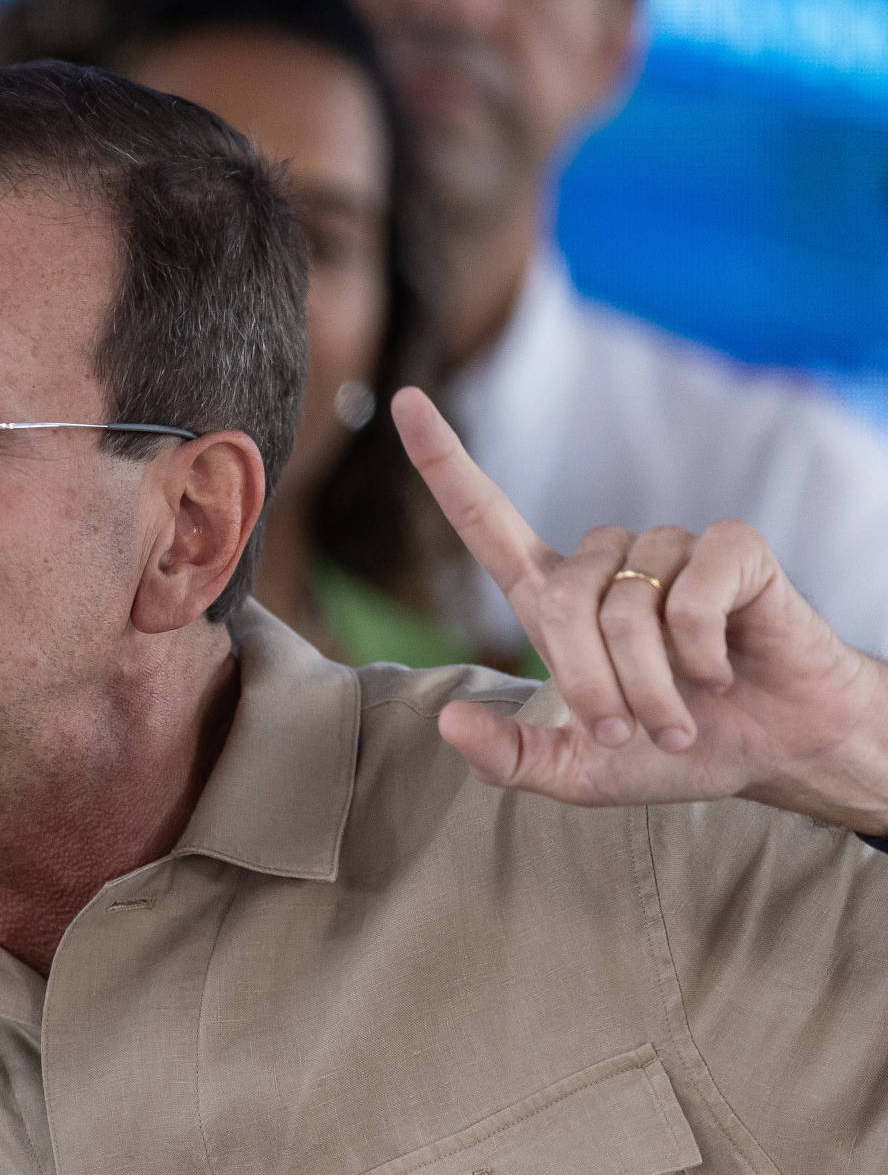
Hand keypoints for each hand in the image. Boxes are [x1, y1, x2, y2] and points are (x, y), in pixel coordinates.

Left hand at [394, 388, 887, 828]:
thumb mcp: (575, 772)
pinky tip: (722, 669)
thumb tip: (448, 722)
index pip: (484, 518)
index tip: (405, 402)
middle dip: (591, 684)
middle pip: (561, 600)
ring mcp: (667, 547)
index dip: (443, 462)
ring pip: (627, 606)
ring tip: (680, 714)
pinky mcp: (731, 548)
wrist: (771, 752)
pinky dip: (702, 652)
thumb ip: (509, 758)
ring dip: (652, 682)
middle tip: (628, 733)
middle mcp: (604, 561)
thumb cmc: (669, 750)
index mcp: (552, 599)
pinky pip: (690, 595)